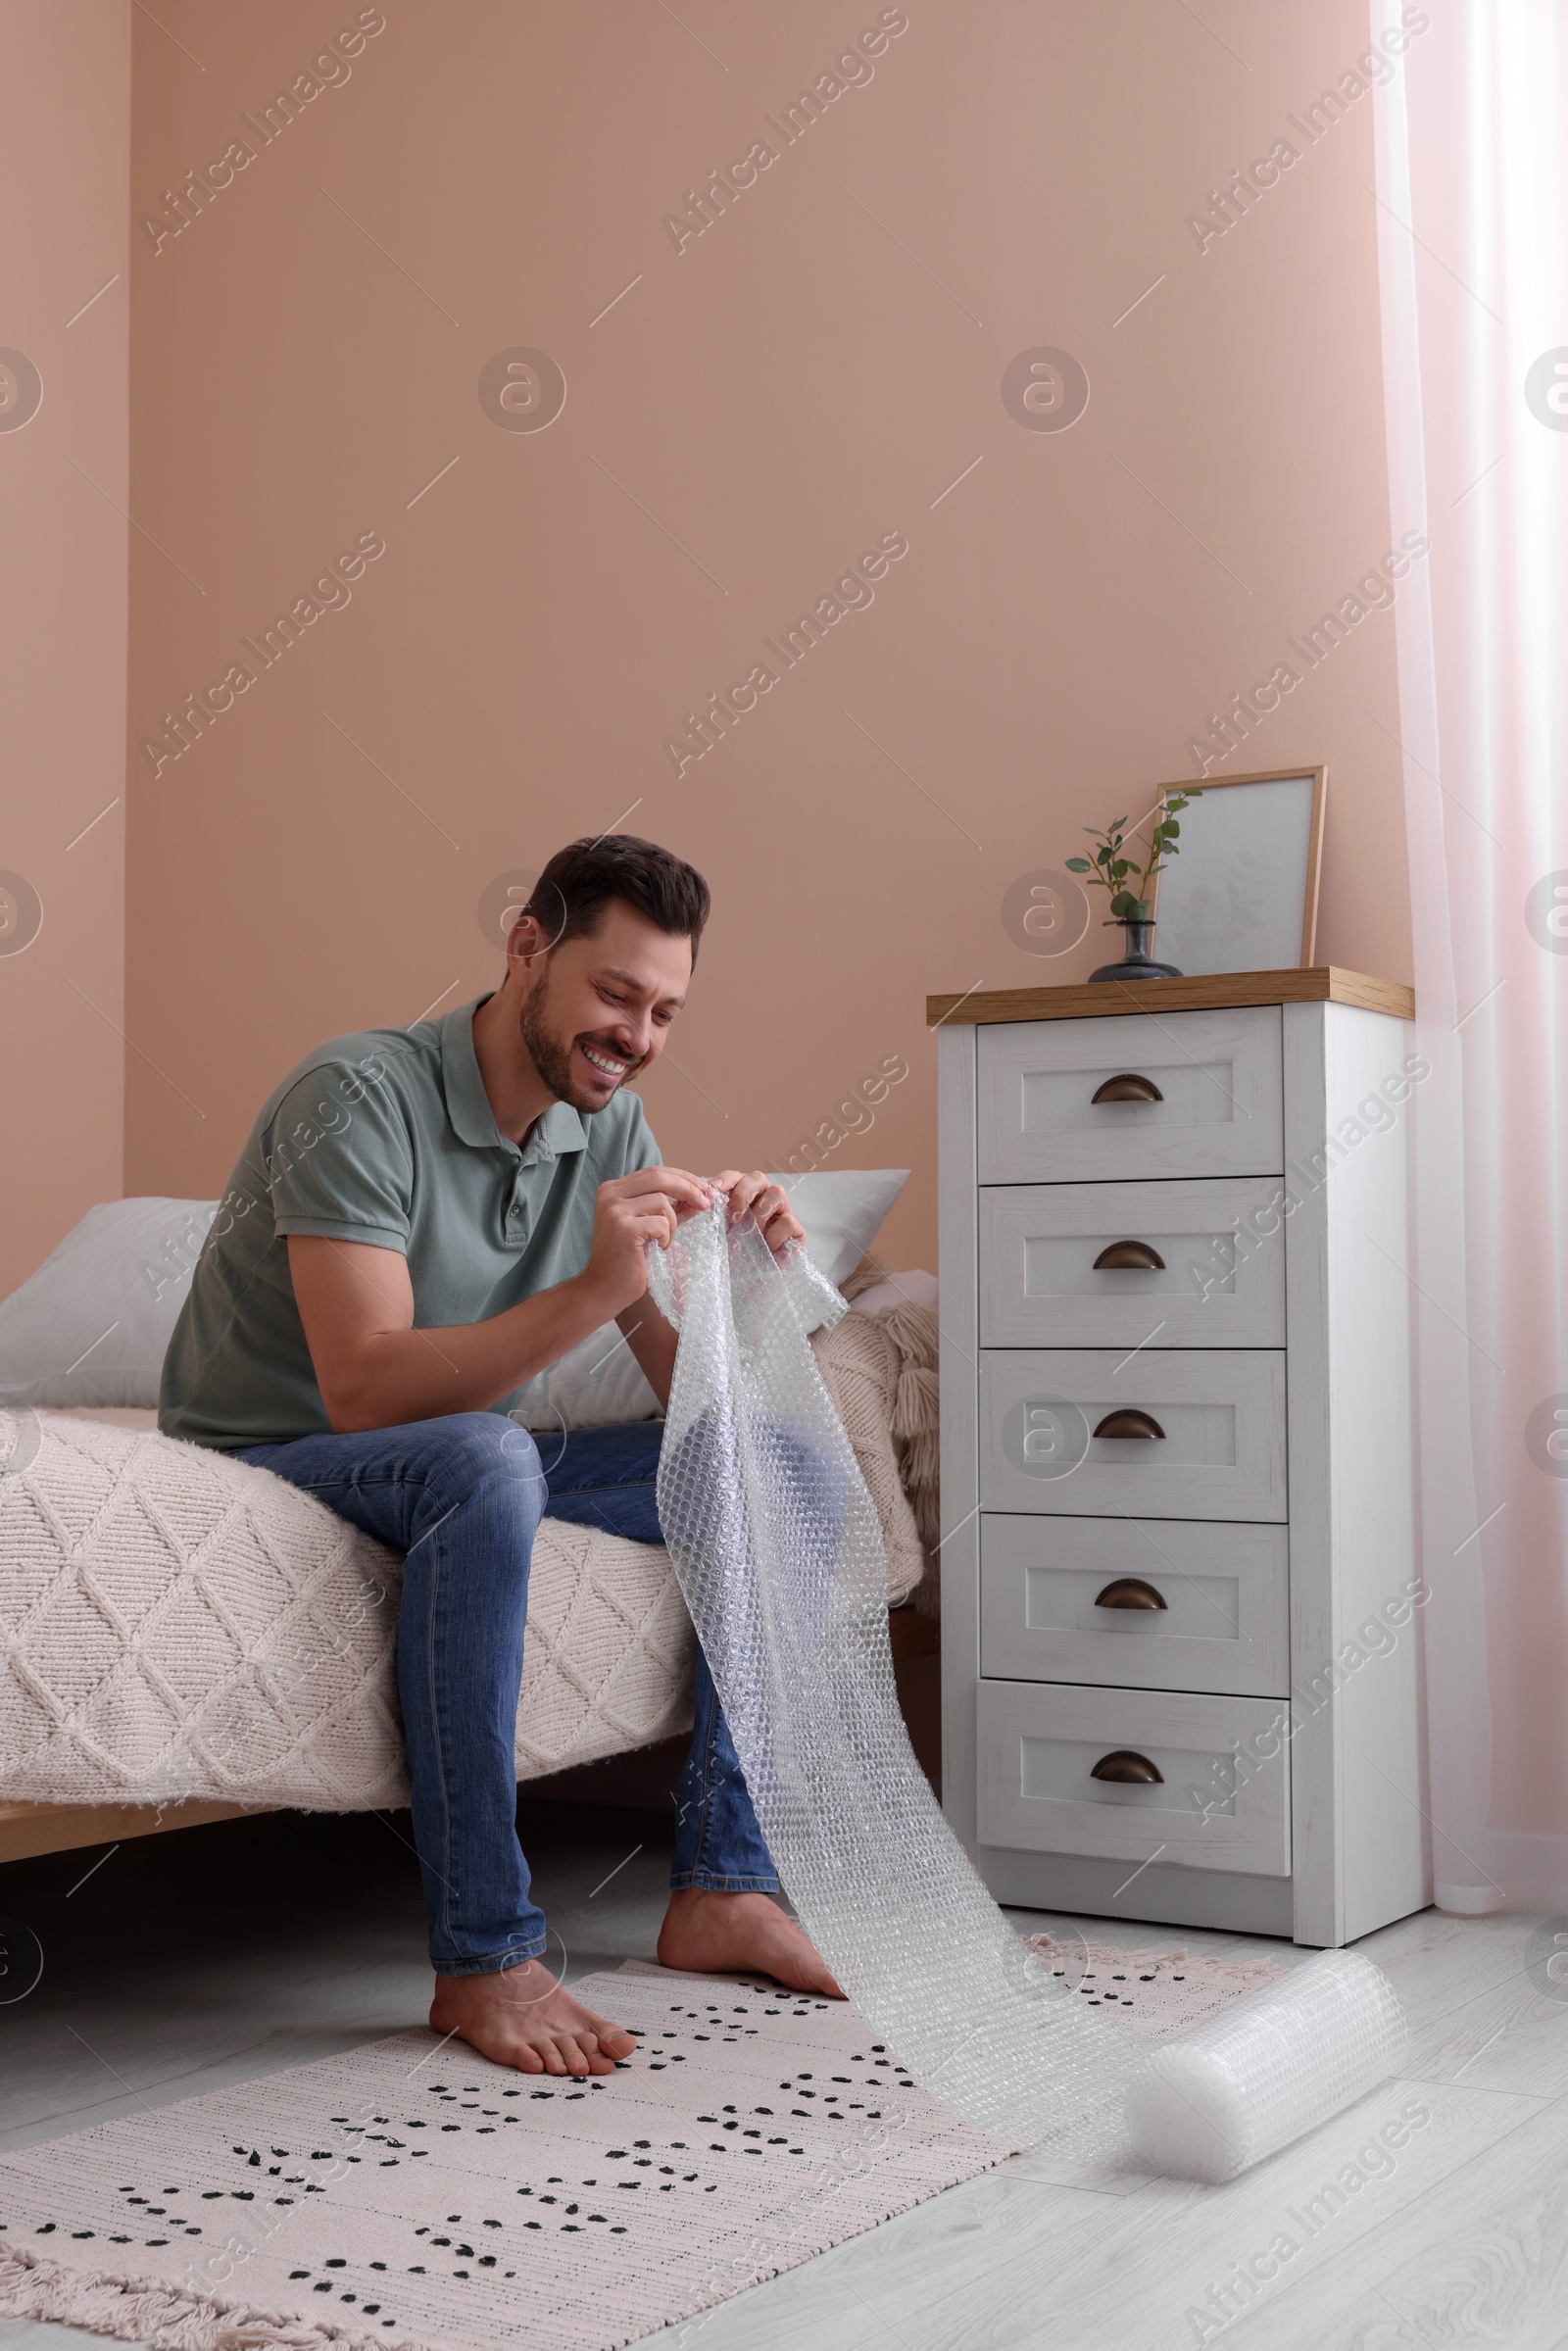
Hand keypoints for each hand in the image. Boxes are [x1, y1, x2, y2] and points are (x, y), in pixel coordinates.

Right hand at [586, 1165, 713, 1313]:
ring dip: (672, 1222)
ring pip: (662, 1201)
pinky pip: (660, 1223)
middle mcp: (610, 1195)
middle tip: (705, 1203)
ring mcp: (614, 1210)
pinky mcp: (624, 1228)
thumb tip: (701, 1195)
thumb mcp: (649, 1225)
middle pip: (659, 1177)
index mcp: (613, 1189)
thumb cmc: (628, 1257)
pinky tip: (658, 1248)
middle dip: (688, 1188)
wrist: (606, 1287)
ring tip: (664, 1240)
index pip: (654, 1172)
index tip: (703, 1189)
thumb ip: (670, 1208)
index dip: (682, 1177)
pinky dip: (666, 1236)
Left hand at [712, 1170, 804, 1258]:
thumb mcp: (717, 1236)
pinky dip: (775, 1234)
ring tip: (752, 1233)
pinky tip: (768, 1247)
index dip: (725, 1180)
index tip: (713, 1191)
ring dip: (760, 1212)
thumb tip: (703, 1200)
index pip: (735, 1177)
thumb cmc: (731, 1257)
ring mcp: (782, 1212)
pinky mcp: (796, 1230)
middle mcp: (763, 1198)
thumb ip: (711, 1217)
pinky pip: (789, 1221)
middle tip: (734, 1217)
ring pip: (777, 1192)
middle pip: (757, 1178)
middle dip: (743, 1194)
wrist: (746, 1285)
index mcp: (743, 1196)